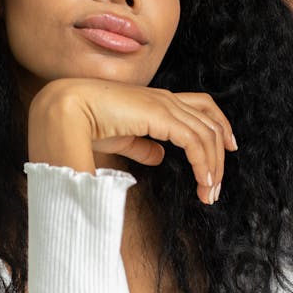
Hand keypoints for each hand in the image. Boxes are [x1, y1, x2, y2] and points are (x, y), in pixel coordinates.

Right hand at [30, 77, 236, 204]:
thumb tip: (159, 155)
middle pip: (210, 122)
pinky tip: (202, 183)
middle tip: (216, 187)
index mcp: (156, 101)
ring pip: (207, 133)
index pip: (200, 108)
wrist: (64, 110)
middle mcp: (165, 99)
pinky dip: (204, 163)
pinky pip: (195, 141)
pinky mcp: (160, 116)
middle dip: (219, 155)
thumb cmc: (83, 122)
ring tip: (209, 193)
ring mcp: (164, 104)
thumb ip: (141, 145)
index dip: (218, 128)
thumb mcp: (120, 138)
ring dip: (212, 166)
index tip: (227, 152)